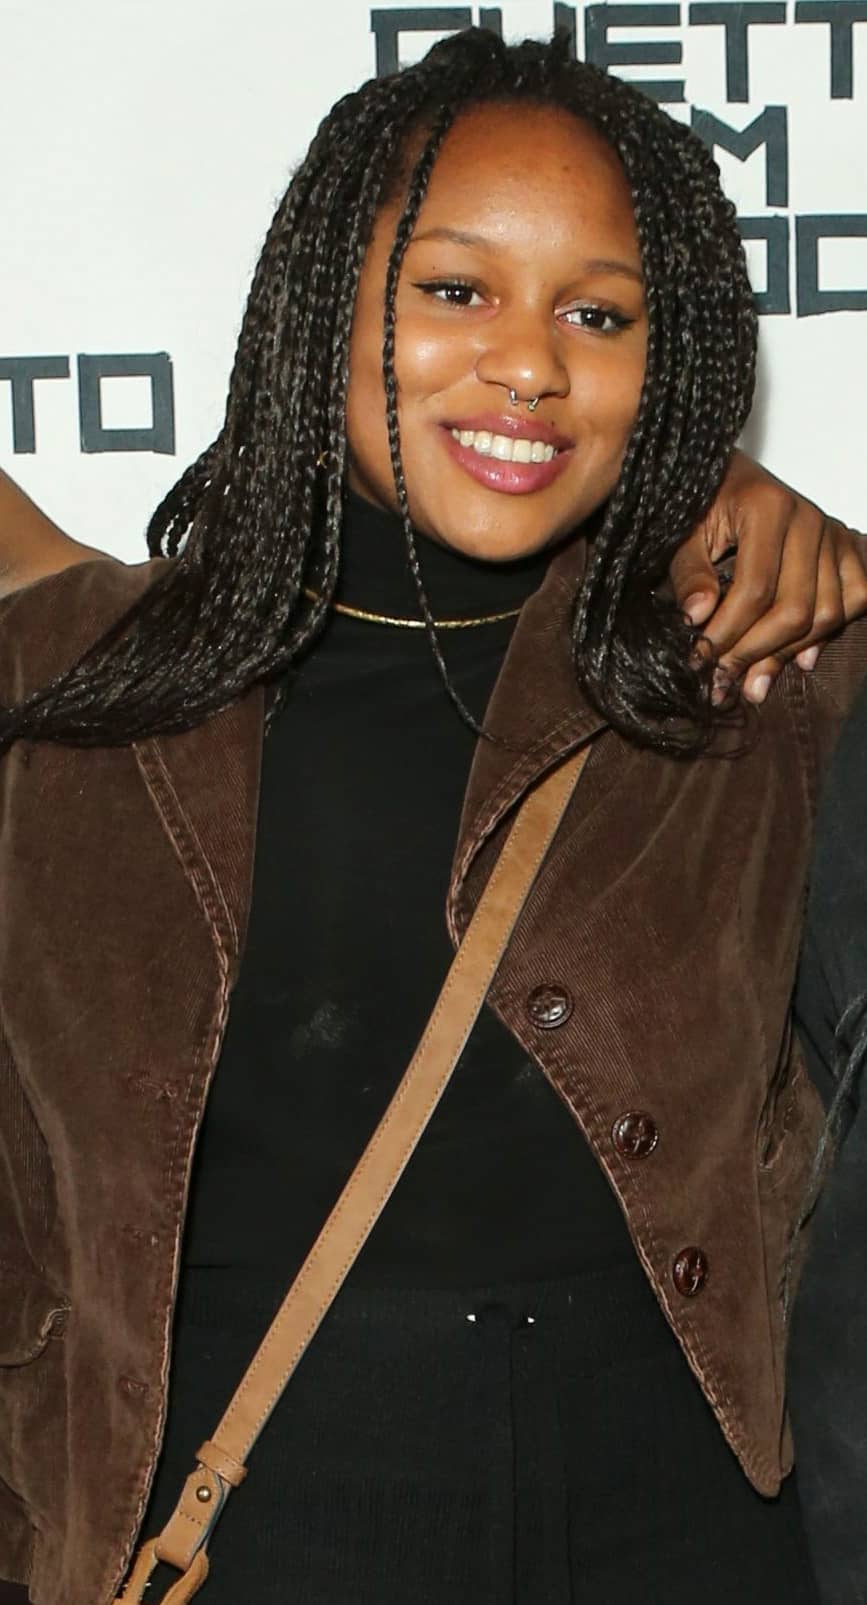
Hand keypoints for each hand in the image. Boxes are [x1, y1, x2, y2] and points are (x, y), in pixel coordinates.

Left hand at [668, 450, 866, 703]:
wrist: (726, 475)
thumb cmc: (702, 502)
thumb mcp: (682, 533)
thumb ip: (689, 573)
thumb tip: (697, 618)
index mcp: (769, 507)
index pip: (756, 589)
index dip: (727, 632)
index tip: (699, 659)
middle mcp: (809, 519)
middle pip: (797, 608)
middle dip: (755, 652)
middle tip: (721, 679)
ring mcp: (832, 535)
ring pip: (828, 613)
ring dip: (787, 654)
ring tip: (750, 681)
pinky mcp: (845, 548)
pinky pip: (857, 598)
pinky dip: (829, 634)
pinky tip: (797, 659)